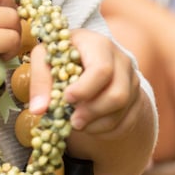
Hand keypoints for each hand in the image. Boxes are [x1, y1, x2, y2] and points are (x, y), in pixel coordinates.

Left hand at [28, 28, 144, 138]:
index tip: (67, 99)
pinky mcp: (136, 97)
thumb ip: (40, 80)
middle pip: (118, 93)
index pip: (102, 69)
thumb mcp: (46, 57)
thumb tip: (38, 109)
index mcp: (99, 45)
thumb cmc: (63, 56)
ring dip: (98, 123)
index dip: (85, 89)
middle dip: (93, 112)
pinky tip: (90, 126)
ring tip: (78, 123)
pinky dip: (107, 130)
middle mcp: (122, 60)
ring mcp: (132, 80)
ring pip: (122, 109)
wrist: (86, 59)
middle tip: (72, 121)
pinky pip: (127, 121)